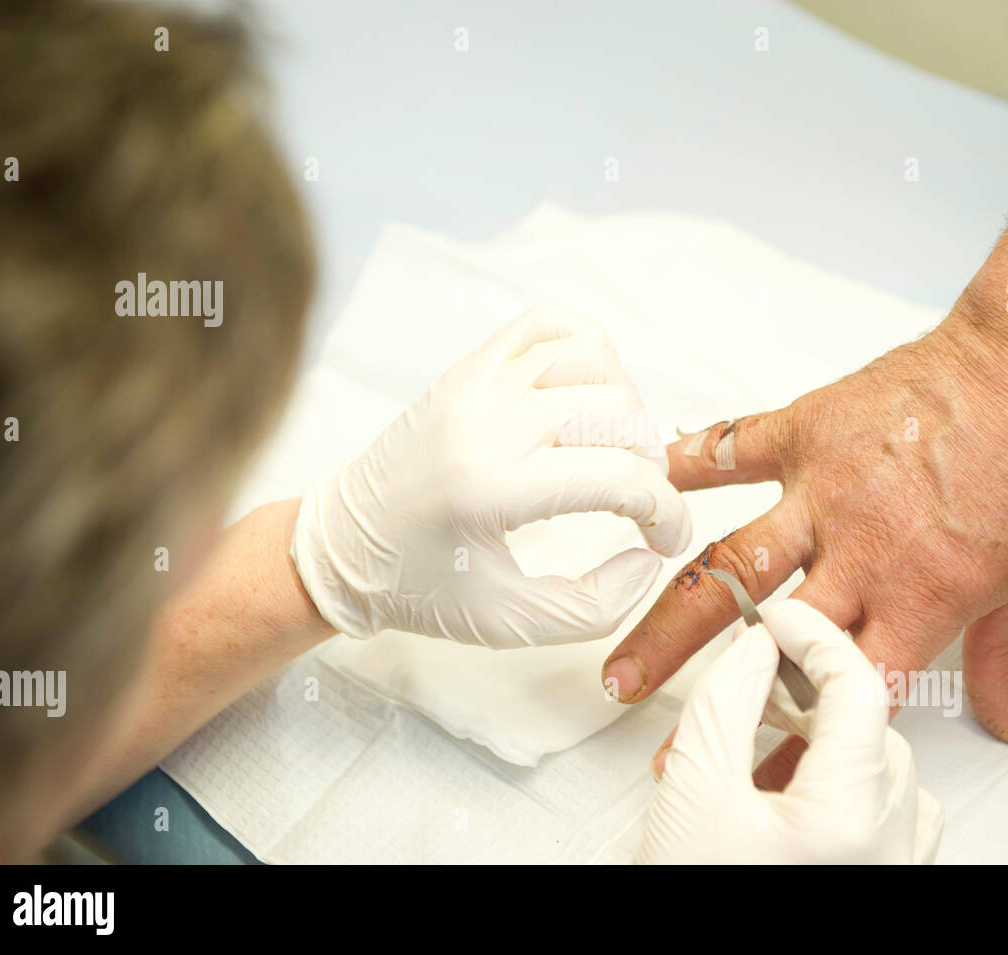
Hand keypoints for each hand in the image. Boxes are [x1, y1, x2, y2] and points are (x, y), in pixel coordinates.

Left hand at [291, 307, 691, 646]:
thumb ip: (594, 607)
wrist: (340, 546)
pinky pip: (549, 325)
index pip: (619, 478)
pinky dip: (588, 349)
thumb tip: (649, 559)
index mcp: (492, 488)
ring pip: (592, 360)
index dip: (665, 512)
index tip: (666, 540)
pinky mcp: (469, 368)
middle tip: (642, 504)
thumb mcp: (508, 624)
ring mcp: (476, 383)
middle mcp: (487, 421)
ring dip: (626, 407)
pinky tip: (590, 395)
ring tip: (617, 453)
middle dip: (650, 464)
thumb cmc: (419, 588)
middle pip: (616, 414)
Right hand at [604, 314, 1007, 756]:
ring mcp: (824, 491)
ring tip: (622, 663)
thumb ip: (1007, 662)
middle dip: (712, 702)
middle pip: (768, 646)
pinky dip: (688, 458)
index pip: (851, 700)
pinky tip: (648, 477)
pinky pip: (734, 447)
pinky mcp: (808, 430)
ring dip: (668, 621)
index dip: (802, 750)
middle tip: (662, 737)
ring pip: (728, 567)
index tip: (764, 781)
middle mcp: (860, 554)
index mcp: (919, 599)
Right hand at [636, 599, 942, 863]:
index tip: (777, 617)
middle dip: (807, 695)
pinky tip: (790, 791)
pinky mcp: (891, 880)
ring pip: (879, 763)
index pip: (857, 685)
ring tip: (757, 748)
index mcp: (851, 818)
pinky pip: (886, 806)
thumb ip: (728, 698)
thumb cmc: (698, 901)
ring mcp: (898, 866)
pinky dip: (842, 781)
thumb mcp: (695, 786)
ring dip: (823, 740)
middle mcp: (892, 844)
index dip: (812, 635)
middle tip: (752, 683)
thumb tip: (756, 646)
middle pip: (869, 725)